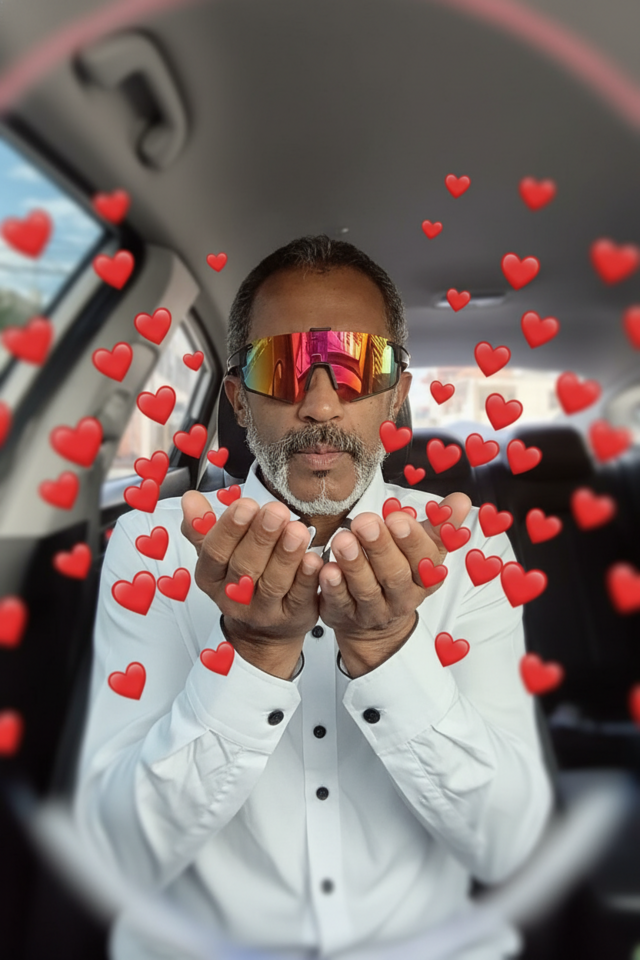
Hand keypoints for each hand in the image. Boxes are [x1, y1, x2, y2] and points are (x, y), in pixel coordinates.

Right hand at [180, 491, 324, 677]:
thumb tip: (191, 499)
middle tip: (275, 512)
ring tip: (297, 530)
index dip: (229, 529)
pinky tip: (313, 559)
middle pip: (245, 567)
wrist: (261, 631)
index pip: (215, 553)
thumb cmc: (239, 580)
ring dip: (286, 555)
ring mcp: (264, 610)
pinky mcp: (293, 616)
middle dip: (261, 537)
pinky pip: (300, 597)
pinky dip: (307, 578)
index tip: (245, 506)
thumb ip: (203, 526)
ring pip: (274, 583)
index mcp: (211, 577)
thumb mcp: (216, 554)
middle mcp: (234, 597)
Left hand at [318, 492, 472, 676]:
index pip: (424, 559)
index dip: (412, 540)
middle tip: (365, 523)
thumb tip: (461, 501)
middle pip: (394, 574)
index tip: (398, 519)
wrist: (378, 626)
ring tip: (343, 540)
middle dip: (380, 547)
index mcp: (425, 576)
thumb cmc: (401, 574)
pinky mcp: (345, 616)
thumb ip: (440, 525)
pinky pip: (339, 603)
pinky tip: (326, 569)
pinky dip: (332, 587)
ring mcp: (373, 610)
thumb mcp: (424, 552)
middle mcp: (401, 597)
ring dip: (354, 563)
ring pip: (366, 589)